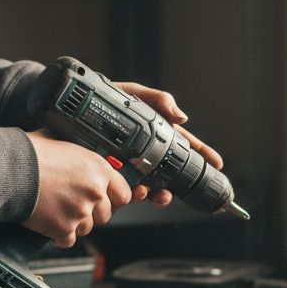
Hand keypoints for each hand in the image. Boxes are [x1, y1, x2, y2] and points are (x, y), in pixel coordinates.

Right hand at [23, 131, 131, 247]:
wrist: (7, 169)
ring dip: (73, 223)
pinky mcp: (63, 228)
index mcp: (98, 168)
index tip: (106, 200)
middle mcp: (93, 191)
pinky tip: (47, 221)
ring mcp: (79, 212)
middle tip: (71, 203)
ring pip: (86, 229)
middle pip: (105, 215)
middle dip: (90, 212)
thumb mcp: (62, 142)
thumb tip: (81, 157)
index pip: (123, 193)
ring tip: (55, 209)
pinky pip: (68, 241)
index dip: (113, 198)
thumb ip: (79, 156)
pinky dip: (57, 235)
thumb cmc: (29, 153)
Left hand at [112, 82, 223, 206]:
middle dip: (175, 186)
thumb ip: (156, 99)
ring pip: (150, 185)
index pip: (184, 144)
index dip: (201, 154)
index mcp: (154, 132)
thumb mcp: (131, 93)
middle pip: (169, 172)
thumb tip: (182, 117)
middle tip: (171, 193)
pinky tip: (133, 191)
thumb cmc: (101, 99)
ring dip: (155, 194)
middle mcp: (144, 151)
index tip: (217, 163)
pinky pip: (126, 189)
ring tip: (151, 193)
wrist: (69, 109)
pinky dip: (133, 194)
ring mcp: (128, 163)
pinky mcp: (110, 172)